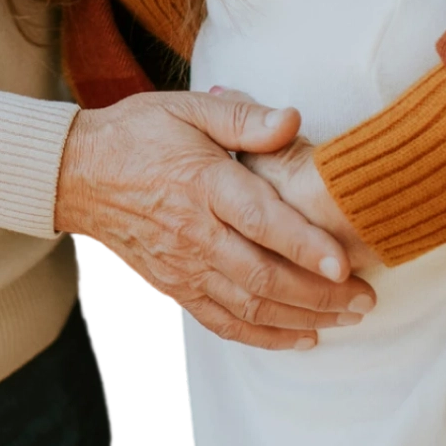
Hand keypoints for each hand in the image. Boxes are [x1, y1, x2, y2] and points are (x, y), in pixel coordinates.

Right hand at [54, 89, 377, 349]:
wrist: (80, 172)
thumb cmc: (141, 133)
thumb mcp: (191, 108)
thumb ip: (244, 117)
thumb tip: (292, 119)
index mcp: (204, 184)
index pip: (261, 221)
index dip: (305, 245)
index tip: (344, 264)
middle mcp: (195, 232)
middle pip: (263, 275)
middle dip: (320, 295)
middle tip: (365, 299)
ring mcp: (183, 265)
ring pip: (249, 304)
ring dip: (301, 318)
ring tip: (347, 320)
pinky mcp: (174, 286)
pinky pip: (222, 321)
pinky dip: (262, 335)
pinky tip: (299, 337)